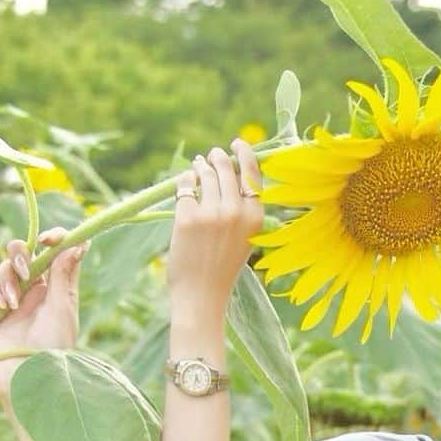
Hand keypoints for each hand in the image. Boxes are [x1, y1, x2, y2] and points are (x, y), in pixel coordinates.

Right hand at [0, 228, 88, 403]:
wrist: (28, 376)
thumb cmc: (53, 346)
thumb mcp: (62, 308)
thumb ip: (64, 275)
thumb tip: (79, 243)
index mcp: (58, 287)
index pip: (56, 251)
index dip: (53, 238)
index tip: (49, 238)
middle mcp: (37, 290)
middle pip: (25, 253)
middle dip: (21, 253)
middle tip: (27, 272)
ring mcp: (15, 299)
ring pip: (4, 267)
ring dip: (8, 277)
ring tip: (14, 302)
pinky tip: (4, 308)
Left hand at [167, 137, 263, 308]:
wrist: (202, 297)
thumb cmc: (222, 270)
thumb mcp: (244, 239)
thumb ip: (242, 210)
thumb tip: (229, 172)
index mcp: (255, 218)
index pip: (253, 175)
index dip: (245, 154)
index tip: (237, 143)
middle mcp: (236, 212)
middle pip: (227, 169)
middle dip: (218, 158)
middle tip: (212, 155)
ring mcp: (211, 214)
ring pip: (205, 175)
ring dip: (200, 167)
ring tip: (197, 167)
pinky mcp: (187, 218)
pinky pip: (185, 186)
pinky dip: (184, 181)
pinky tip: (185, 182)